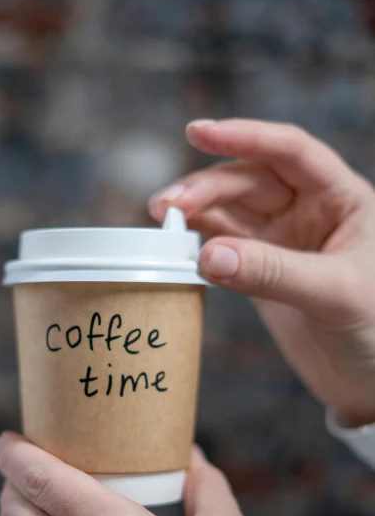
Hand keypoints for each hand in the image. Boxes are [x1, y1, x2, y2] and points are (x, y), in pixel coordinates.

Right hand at [150, 119, 374, 426]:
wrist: (371, 383)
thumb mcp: (335, 294)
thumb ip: (273, 273)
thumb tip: (206, 255)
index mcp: (341, 199)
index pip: (290, 151)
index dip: (245, 138)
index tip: (200, 133)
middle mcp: (309, 212)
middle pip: (249, 182)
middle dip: (207, 187)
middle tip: (167, 206)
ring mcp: (283, 243)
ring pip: (230, 212)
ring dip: (195, 212)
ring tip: (161, 220)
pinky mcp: (262, 274)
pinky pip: (223, 248)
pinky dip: (197, 243)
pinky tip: (177, 245)